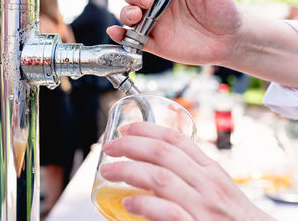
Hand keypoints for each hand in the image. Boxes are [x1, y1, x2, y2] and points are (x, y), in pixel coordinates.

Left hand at [100, 122, 275, 220]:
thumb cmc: (230, 215)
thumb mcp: (216, 185)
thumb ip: (191, 171)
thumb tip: (156, 160)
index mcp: (209, 169)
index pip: (176, 139)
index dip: (147, 129)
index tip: (126, 128)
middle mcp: (207, 184)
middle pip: (162, 152)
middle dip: (130, 145)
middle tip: (110, 147)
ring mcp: (202, 206)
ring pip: (160, 177)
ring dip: (128, 170)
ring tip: (109, 170)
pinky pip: (167, 211)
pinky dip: (144, 204)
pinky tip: (128, 203)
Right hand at [107, 0, 242, 65]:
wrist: (230, 40)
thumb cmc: (224, 9)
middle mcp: (157, 2)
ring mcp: (153, 23)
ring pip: (128, 13)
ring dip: (127, 11)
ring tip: (137, 14)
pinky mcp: (153, 42)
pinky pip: (131, 38)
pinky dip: (120, 35)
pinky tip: (115, 32)